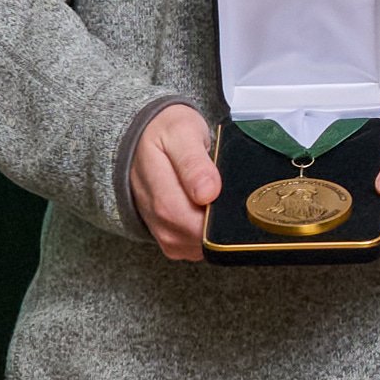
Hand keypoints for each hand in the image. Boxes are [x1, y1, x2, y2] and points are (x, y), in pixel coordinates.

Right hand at [132, 103, 222, 260]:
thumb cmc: (167, 131)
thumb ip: (193, 163)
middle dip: (221, 223)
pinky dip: (208, 236)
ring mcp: (159, 228)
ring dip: (215, 231)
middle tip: (233, 198)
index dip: (215, 217)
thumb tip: (207, 193)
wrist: (146, 137)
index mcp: (155, 184)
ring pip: (195, 246)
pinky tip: (212, 213)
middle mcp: (153, 213)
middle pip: (194, 236)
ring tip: (220, 201)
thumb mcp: (182, 132)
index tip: (230, 200)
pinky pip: (193, 248)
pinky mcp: (166, 237)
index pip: (187, 218)